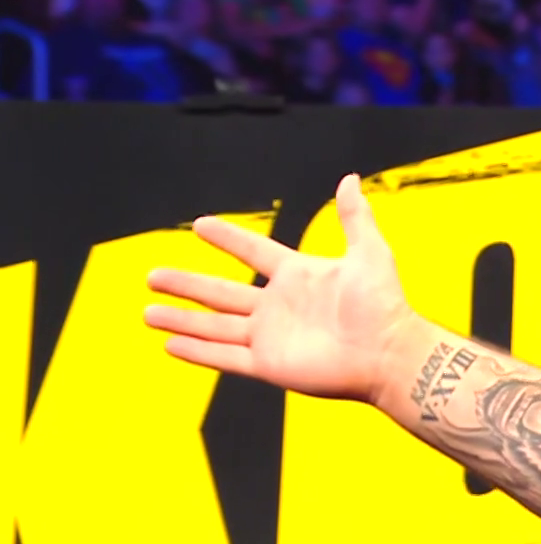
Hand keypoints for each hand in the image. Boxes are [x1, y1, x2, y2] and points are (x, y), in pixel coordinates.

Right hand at [144, 174, 420, 403]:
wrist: (390, 353)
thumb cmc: (385, 305)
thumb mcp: (370, 254)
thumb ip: (355, 218)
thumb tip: (351, 178)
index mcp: (298, 276)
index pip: (254, 251)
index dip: (228, 239)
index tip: (200, 224)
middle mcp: (279, 306)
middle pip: (220, 292)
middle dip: (186, 283)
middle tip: (151, 274)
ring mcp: (272, 337)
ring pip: (214, 326)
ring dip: (180, 319)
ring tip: (146, 312)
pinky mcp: (270, 365)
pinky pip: (225, 356)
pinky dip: (197, 352)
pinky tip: (169, 345)